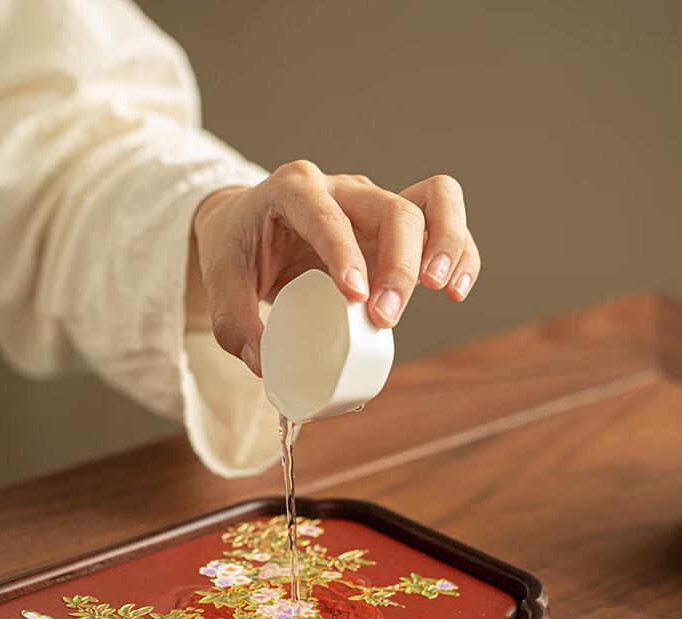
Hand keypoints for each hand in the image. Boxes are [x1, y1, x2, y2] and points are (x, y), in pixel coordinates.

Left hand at [190, 160, 480, 375]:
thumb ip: (232, 322)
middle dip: (399, 265)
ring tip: (442, 291)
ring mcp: (374, 203)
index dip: (344, 252)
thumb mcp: (220, 276)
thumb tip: (264, 366)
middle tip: (385, 317)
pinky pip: (443, 224)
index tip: (354, 296)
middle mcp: (342, 189)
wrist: (248, 223)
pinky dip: (460, 253)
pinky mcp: (394, 226)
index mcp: (294, 189)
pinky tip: (456, 290)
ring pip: (434, 201)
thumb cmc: (238, 246)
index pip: (326, 214)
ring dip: (446, 247)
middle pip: (393, 209)